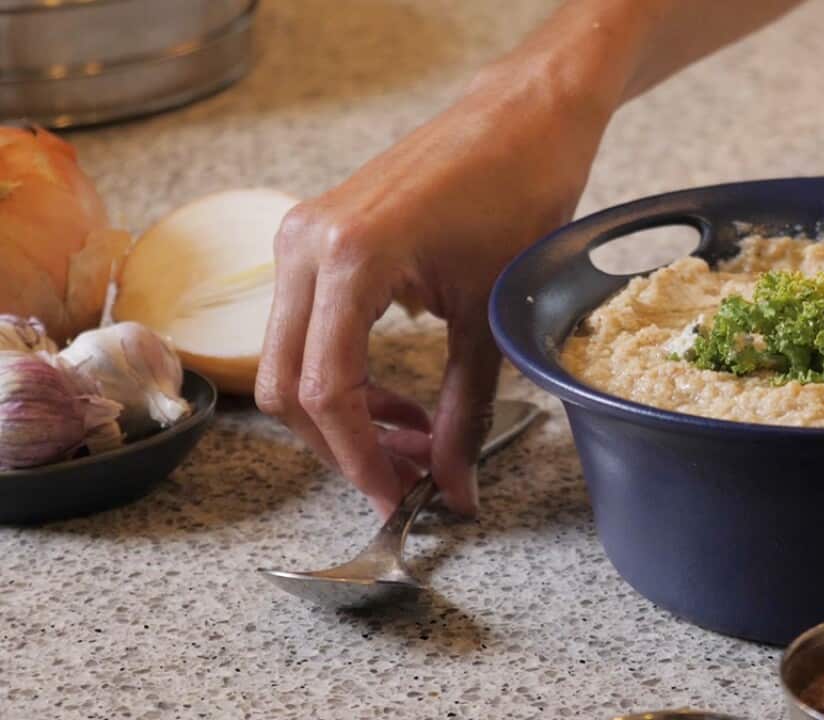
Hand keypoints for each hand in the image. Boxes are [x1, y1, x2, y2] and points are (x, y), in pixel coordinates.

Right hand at [255, 71, 609, 516]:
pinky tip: (396, 399)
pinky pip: (306, 328)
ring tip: (415, 442)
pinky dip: (343, 375)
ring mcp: (301, 238)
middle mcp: (304, 245)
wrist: (523, 116)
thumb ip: (467, 411)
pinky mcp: (314, 240)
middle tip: (410, 479)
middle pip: (286, 387)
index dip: (361, 460)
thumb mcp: (491, 315)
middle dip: (344, 447)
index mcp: (348, 258)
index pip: (327, 390)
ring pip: (288, 362)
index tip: (401, 501)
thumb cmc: (519, 192)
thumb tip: (454, 488)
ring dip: (344, 416)